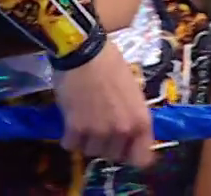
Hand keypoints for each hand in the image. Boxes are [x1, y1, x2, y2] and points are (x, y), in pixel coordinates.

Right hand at [53, 41, 154, 168]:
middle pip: (113, 156)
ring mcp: (99, 132)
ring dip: (86, 139)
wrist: (84, 50)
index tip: (122, 147)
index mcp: (141, 121)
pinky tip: (71, 118)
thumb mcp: (132, 91)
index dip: (131, 154)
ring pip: (91, 151)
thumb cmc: (110, 64)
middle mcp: (123, 131)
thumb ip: (131, 115)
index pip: (142, 159)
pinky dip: (69, 135)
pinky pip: (71, 145)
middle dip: (105, 144)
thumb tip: (127, 132)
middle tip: (98, 125)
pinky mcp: (76, 129)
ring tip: (83, 118)